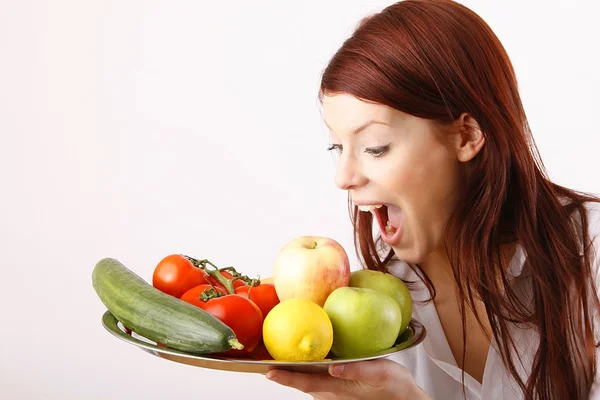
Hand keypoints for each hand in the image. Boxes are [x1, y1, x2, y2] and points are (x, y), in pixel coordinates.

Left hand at [265, 359, 429, 399]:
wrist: (405, 399)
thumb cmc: (393, 386)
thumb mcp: (379, 373)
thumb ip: (357, 371)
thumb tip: (334, 367)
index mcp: (338, 388)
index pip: (305, 383)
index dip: (286, 378)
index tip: (268, 372)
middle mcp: (331, 393)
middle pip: (301, 382)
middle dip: (282, 372)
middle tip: (263, 359)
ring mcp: (333, 393)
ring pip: (307, 382)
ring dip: (292, 373)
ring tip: (276, 358)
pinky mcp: (338, 390)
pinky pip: (315, 382)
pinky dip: (304, 373)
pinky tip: (302, 362)